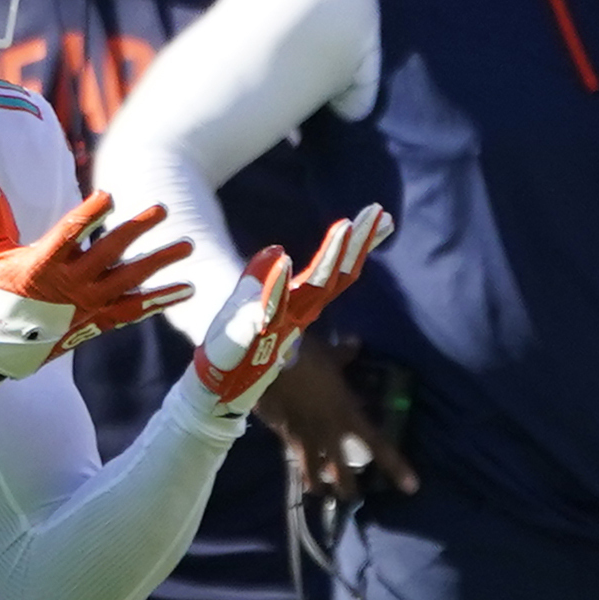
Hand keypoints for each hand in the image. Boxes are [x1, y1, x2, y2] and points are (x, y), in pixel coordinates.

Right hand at [0, 169, 195, 377]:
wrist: (0, 344)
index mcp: (43, 264)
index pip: (69, 234)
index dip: (90, 215)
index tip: (108, 196)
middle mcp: (71, 284)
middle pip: (109, 253)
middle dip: (136, 230)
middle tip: (162, 209)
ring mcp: (88, 303)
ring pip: (129, 280)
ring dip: (160, 262)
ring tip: (187, 245)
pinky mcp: (99, 319)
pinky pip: (134, 309)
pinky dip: (161, 300)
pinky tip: (186, 288)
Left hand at [192, 206, 392, 409]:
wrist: (215, 386)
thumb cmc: (234, 347)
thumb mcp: (248, 304)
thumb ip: (265, 280)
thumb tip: (279, 249)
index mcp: (300, 304)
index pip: (338, 271)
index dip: (360, 245)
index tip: (383, 217)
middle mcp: (297, 313)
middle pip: (335, 275)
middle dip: (355, 244)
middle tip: (376, 213)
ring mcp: (277, 324)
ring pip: (312, 289)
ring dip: (329, 258)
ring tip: (344, 226)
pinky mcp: (250, 335)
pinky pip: (268, 308)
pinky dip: (277, 286)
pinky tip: (285, 260)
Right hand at [254, 342, 416, 506]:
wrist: (264, 364)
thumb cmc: (304, 357)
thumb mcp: (329, 355)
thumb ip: (344, 355)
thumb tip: (356, 343)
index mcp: (348, 416)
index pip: (378, 446)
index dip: (396, 467)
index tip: (411, 488)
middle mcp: (328, 434)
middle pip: (342, 473)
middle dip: (347, 488)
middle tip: (350, 495)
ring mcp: (303, 438)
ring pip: (312, 472)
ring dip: (317, 483)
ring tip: (319, 491)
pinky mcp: (280, 434)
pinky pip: (291, 453)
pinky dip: (295, 459)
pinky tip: (294, 462)